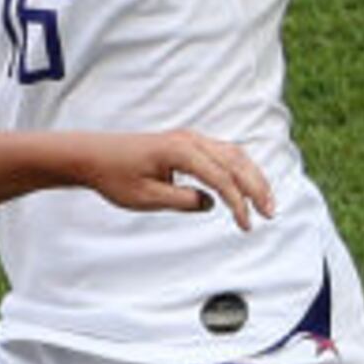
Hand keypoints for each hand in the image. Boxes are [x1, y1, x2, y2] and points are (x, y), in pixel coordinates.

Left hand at [83, 128, 274, 232]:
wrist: (93, 155)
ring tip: (266, 203)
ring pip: (233, 155)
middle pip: (236, 161)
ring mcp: (190, 139)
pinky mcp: (187, 144)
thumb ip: (181, 201)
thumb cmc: (114, 175)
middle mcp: (189, 139)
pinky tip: (246, 188)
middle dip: (256, 188)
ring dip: (252, 177)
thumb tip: (210, 203)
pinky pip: (222, 154)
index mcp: (179, 151)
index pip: (220, 178)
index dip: (238, 203)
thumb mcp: (145, 198)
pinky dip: (239, 170)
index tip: (246, 225)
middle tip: (270, 213)